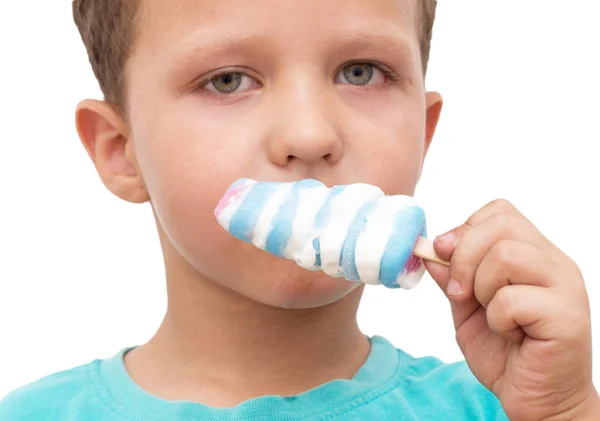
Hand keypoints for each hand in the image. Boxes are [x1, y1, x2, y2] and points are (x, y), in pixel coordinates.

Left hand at [424, 199, 599, 420]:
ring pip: (506, 255)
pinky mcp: (567, 316)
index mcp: (532, 254)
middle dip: (464, 257)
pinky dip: (497, 318)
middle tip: (460, 293)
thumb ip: (452, 276)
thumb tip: (429, 248)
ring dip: (482, 288)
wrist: (536, 400)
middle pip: (501, 225)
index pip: (499, 212)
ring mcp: (565, 287)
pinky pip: (513, 298)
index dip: (465, 230)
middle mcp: (553, 263)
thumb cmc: (505, 352)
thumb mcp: (466, 308)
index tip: (445, 257)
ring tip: (490, 314)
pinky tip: (509, 333)